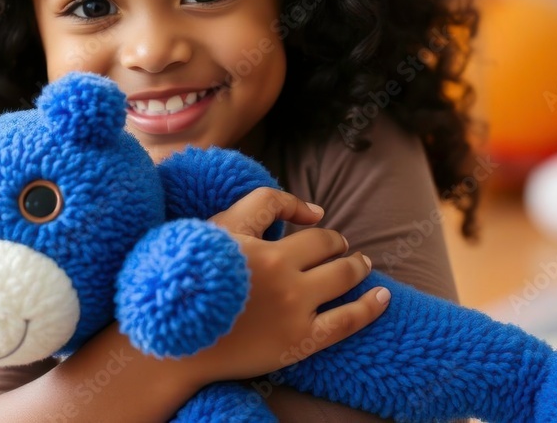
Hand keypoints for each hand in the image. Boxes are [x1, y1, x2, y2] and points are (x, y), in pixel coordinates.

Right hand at [184, 188, 389, 383]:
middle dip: (336, 243)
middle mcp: (279, 270)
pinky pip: (348, 320)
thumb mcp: (211, 236)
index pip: (286, 209)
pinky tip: (382, 298)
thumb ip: (257, 210)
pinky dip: (371, 306)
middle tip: (341, 247)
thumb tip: (315, 211)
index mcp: (254, 242)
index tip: (313, 219)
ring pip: (343, 275)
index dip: (302, 211)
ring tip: (362, 265)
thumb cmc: (188, 287)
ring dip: (357, 265)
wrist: (174, 346)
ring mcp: (293, 306)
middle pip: (326, 244)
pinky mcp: (300, 340)